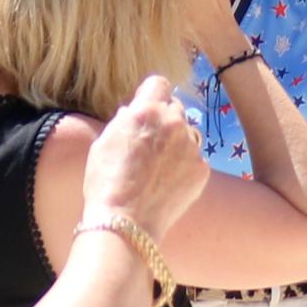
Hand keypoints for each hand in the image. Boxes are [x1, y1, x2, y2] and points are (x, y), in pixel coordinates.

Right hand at [82, 74, 211, 238]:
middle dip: (163, 119)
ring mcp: (191, 146)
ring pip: (187, 134)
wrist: (125, 222)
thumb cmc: (106, 183)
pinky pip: (194, 158)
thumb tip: (131, 112)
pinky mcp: (202, 169)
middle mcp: (174, 123)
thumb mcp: (103, 143)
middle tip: (149, 143)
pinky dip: (184, 166)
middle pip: (175, 108)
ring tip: (156, 167)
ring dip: (176, 142)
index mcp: (147, 111)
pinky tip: (166, 182)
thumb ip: (123, 121)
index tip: (146, 107)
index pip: (159, 84)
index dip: (151, 95)